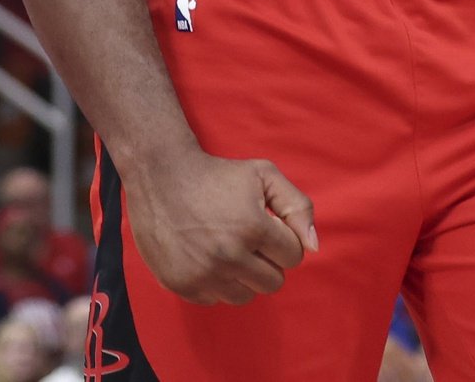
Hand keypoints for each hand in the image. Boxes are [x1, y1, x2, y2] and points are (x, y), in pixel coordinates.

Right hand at [124, 149, 317, 304]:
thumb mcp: (264, 175)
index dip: (283, 240)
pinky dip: (216, 283)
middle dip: (267, 261)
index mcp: (253, 227)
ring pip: (246, 296)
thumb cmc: (218, 174)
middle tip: (248, 239)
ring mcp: (202, 273)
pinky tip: (206, 256)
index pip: (293, 256)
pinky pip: (216, 300)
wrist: (160, 176)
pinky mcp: (181, 284)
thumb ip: (298, 207)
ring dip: (244, 277)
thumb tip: (314, 247)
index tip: (267, 226)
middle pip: (273, 282)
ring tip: (229, 249)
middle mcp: (228, 255)